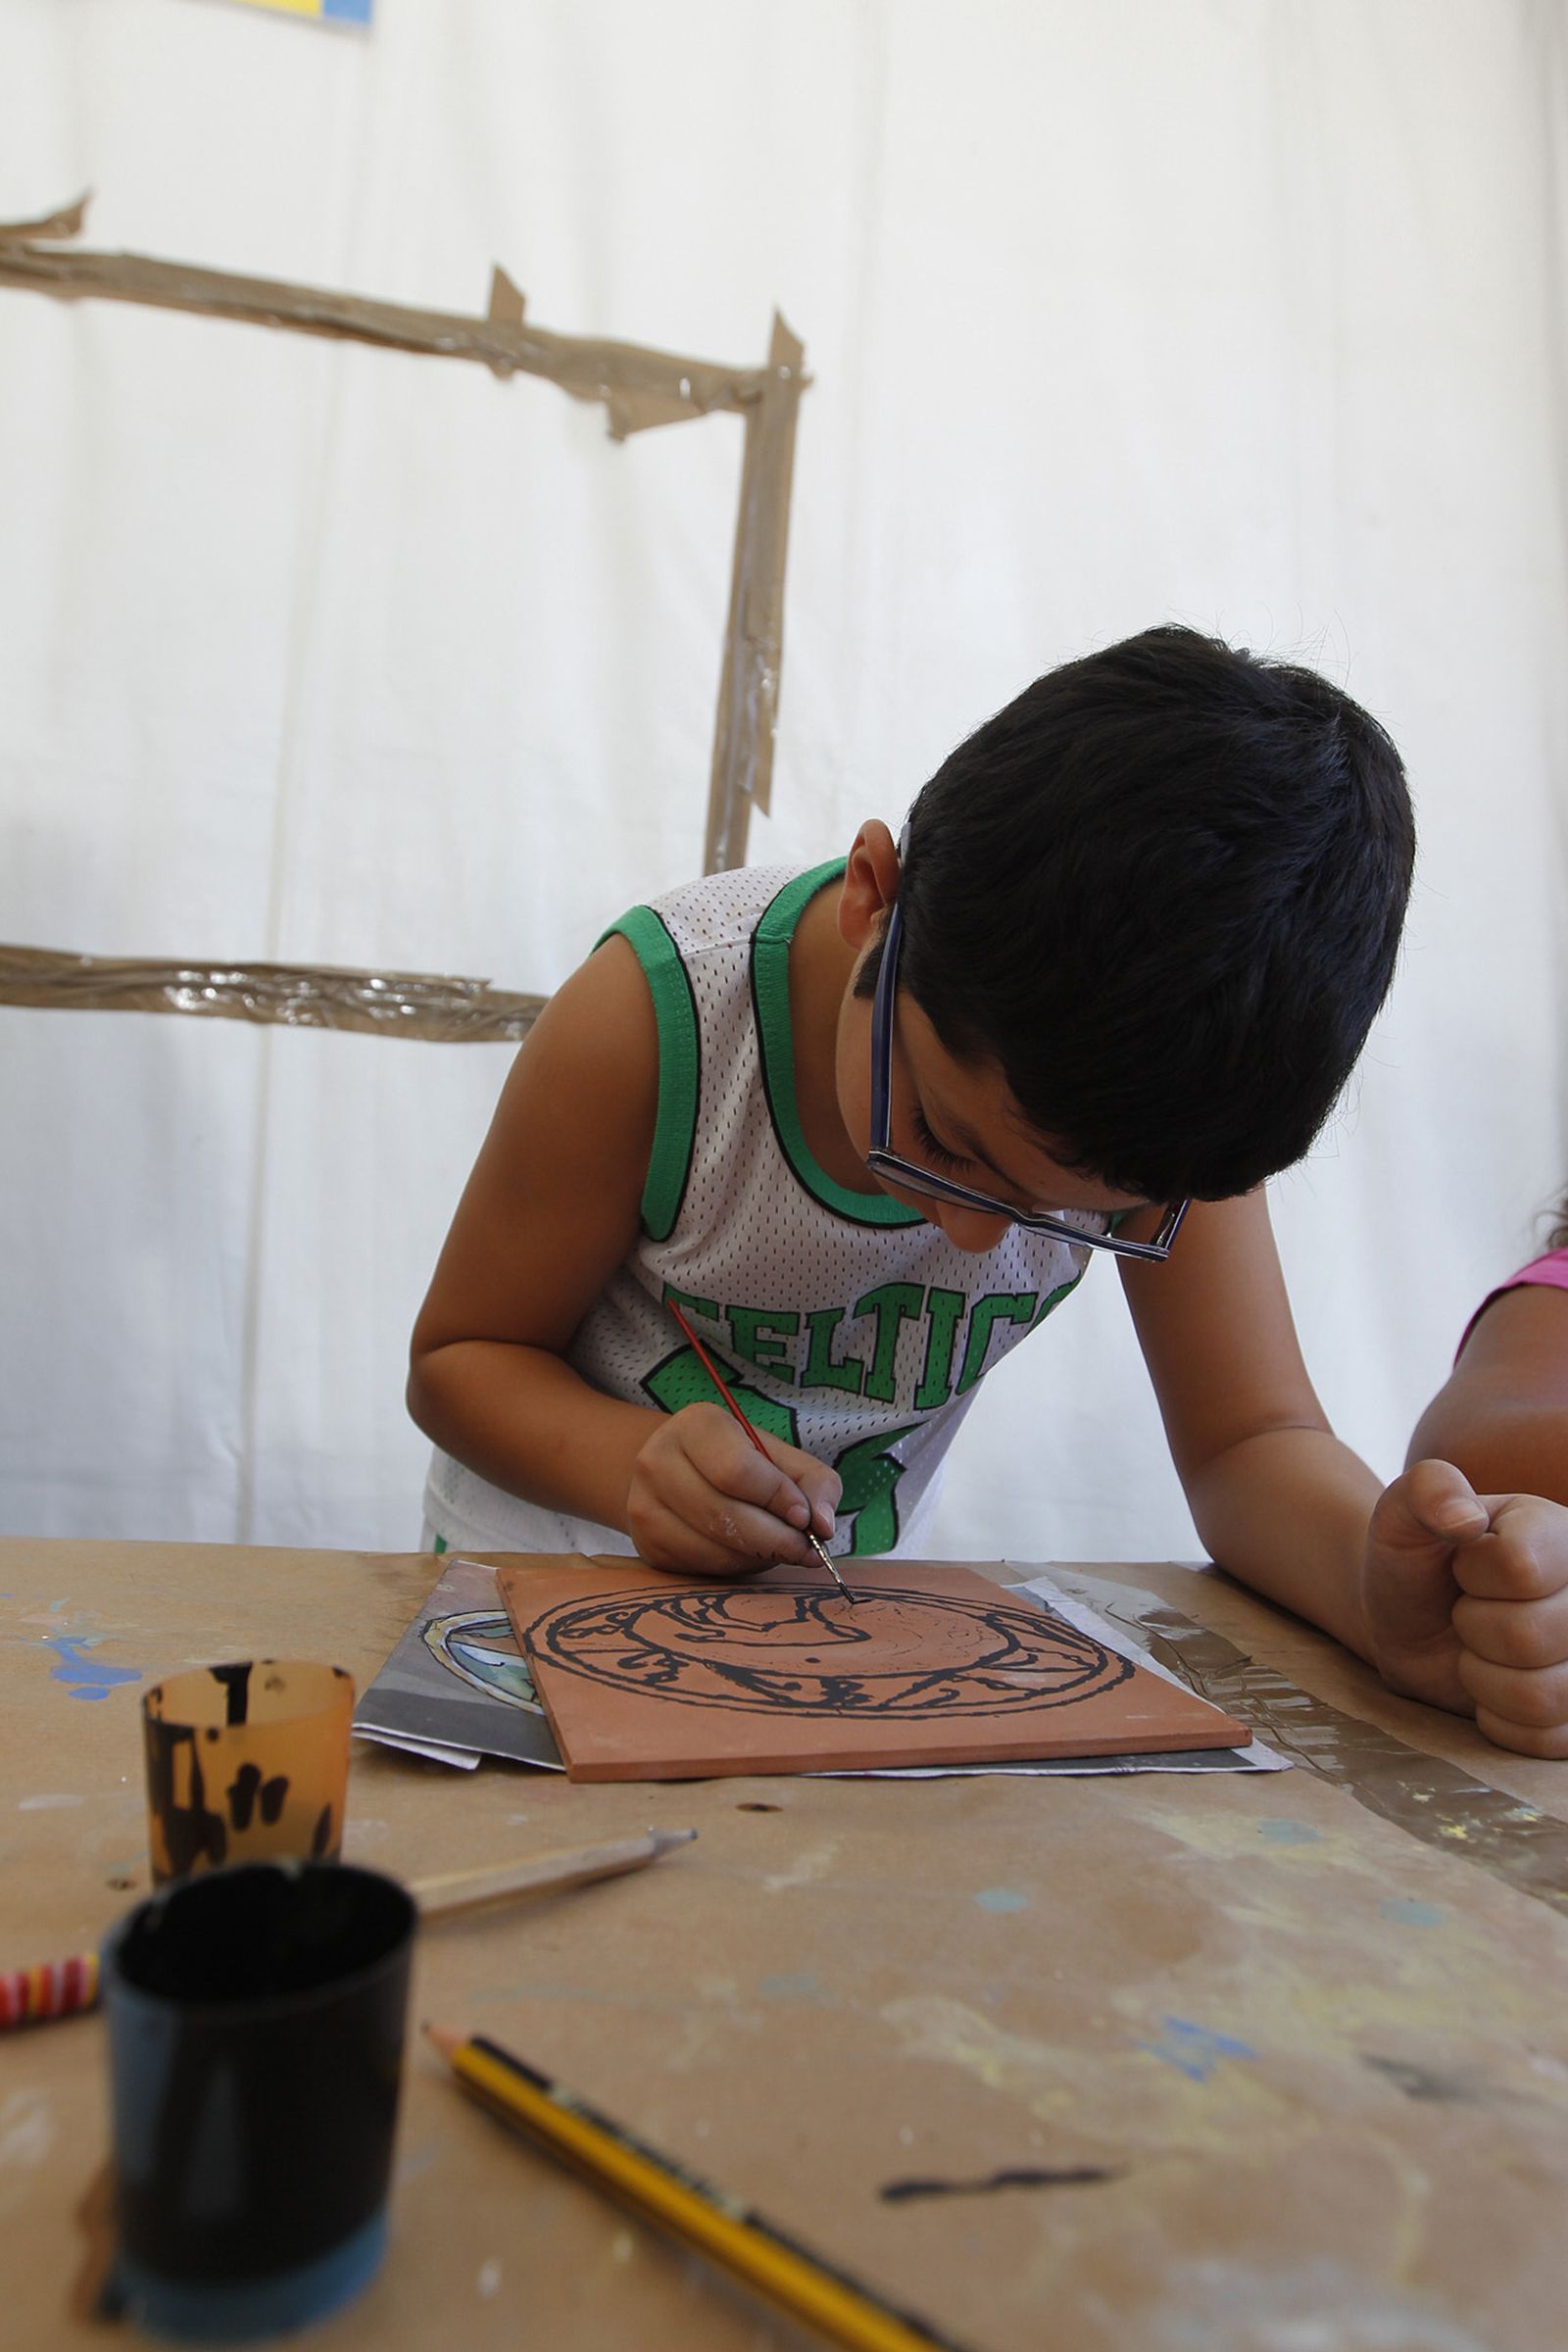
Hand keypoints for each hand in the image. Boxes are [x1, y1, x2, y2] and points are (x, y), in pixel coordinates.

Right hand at [625, 1403, 842, 1575]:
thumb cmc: (741, 1462)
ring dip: (759, 1557)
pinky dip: (736, 1567)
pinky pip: (703, 1567)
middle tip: (805, 1548)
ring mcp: (644, 1505)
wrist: (677, 1473)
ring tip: (779, 1548)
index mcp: (695, 1425)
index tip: (804, 1516)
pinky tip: (748, 1553)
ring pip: (714, 1548)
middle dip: (776, 1539)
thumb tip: (823, 1526)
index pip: (737, 1470)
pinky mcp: (647, 1545)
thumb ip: (814, 1483)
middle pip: (724, 1514)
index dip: (778, 1498)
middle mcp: (657, 1460)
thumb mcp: (780, 1456)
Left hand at [1361, 1458, 1567, 1755]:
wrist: (1411, 1621)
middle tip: (1468, 1613)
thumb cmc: (1415, 1561)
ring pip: (1541, 1695)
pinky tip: (1493, 1687)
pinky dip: (1498, 1719)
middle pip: (1530, 1637)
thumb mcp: (1403, 1513)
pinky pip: (1542, 1738)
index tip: (1463, 1565)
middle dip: (1472, 1630)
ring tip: (1480, 1651)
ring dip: (1483, 1679)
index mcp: (1559, 1533)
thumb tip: (1463, 1516)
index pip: (1521, 1568)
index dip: (1472, 1575)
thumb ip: (1426, 1490)